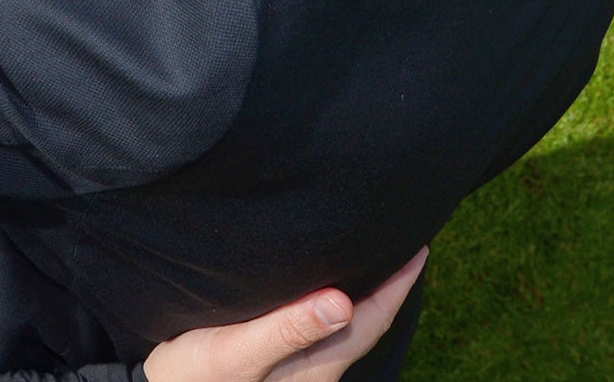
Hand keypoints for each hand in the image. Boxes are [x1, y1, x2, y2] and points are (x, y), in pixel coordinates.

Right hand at [143, 249, 427, 381]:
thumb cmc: (193, 379)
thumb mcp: (235, 352)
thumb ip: (288, 328)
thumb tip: (344, 302)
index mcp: (314, 367)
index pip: (369, 321)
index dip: (397, 286)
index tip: (420, 249)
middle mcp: (314, 372)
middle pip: (364, 325)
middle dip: (388, 288)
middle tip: (405, 245)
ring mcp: (298, 373)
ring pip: (345, 329)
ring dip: (364, 296)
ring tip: (374, 261)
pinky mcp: (279, 368)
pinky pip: (323, 331)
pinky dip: (336, 305)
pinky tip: (326, 289)